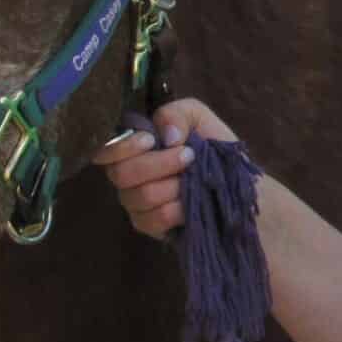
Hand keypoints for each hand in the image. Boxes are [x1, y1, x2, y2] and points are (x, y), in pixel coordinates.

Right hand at [94, 98, 239, 239]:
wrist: (239, 183)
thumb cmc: (214, 147)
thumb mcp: (199, 118)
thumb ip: (177, 114)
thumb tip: (166, 137)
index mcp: (132, 149)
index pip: (103, 151)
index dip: (121, 147)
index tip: (152, 141)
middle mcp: (128, 177)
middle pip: (122, 174)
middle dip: (160, 163)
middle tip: (189, 156)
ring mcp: (136, 204)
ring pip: (142, 196)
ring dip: (174, 185)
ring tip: (194, 178)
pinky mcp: (151, 227)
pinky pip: (155, 218)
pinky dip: (178, 208)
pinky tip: (191, 202)